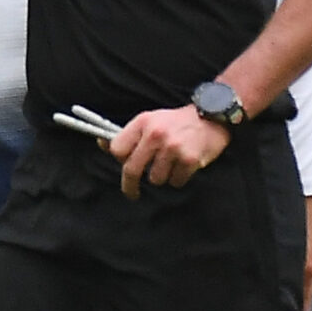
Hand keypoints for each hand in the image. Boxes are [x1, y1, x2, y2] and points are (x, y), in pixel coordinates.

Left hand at [106, 106, 228, 198]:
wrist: (211, 117)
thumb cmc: (176, 122)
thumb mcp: (150, 120)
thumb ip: (128, 134)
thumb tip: (101, 142)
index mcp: (143, 122)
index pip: (117, 149)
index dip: (120, 160)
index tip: (124, 164)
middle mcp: (156, 134)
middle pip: (132, 169)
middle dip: (130, 186)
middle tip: (132, 193)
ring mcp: (173, 148)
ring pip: (155, 179)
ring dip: (162, 177)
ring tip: (170, 164)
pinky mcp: (189, 160)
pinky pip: (175, 182)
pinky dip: (178, 178)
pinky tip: (183, 166)